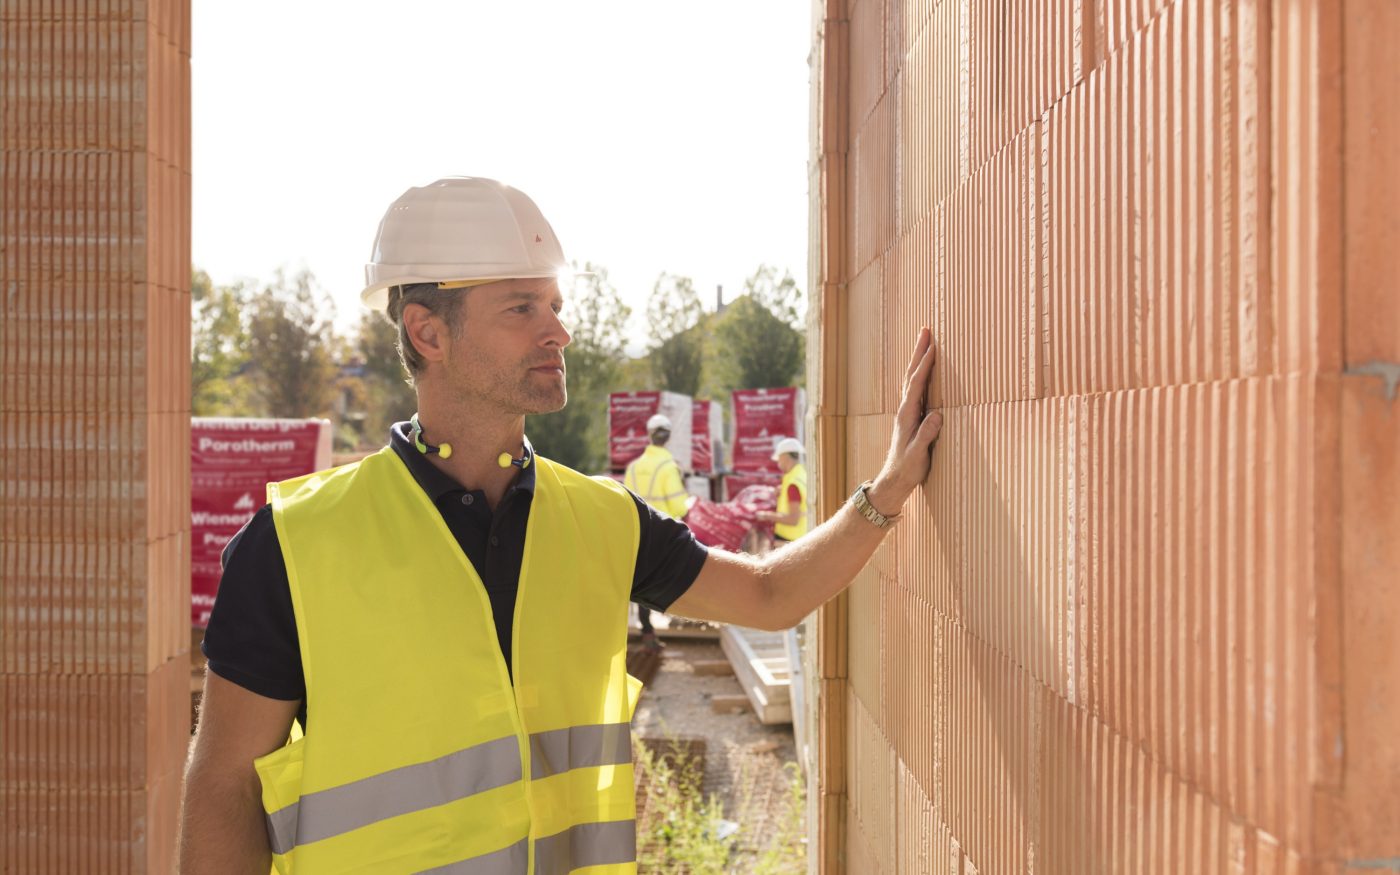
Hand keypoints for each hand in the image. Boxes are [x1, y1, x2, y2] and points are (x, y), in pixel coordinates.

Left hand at [867, 327, 941, 515]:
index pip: (917, 384)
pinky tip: (924, 369)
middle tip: (926, 330)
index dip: (925, 365)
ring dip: (919, 359)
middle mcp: (905, 409)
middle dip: (919, 351)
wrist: (894, 480)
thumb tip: (937, 415)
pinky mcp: (911, 416)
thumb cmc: (907, 469)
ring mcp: (907, 412)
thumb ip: (926, 434)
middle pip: (912, 374)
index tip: (933, 347)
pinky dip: (921, 373)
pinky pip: (916, 388)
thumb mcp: (918, 454)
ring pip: (913, 379)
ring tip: (926, 341)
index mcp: (907, 415)